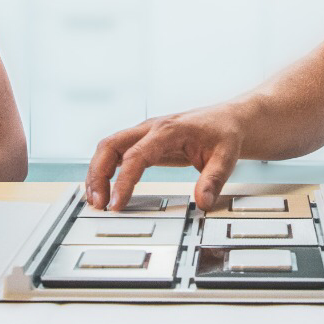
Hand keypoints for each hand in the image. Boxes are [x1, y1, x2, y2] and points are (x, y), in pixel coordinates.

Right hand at [86, 106, 244, 211]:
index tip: (116, 203)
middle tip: (97, 203)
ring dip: (97, 173)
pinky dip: (104, 169)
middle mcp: (151, 128)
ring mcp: (144, 133)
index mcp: (168, 130)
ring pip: (108, 147)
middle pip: (110, 145)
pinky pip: (116, 152)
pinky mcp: (143, 141)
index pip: (137, 155)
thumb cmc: (224, 134)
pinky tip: (102, 188)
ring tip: (96, 201)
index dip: (123, 181)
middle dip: (98, 174)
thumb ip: (214, 180)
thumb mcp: (227, 157)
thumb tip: (202, 203)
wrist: (227, 119)